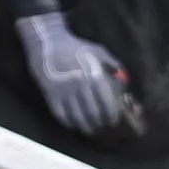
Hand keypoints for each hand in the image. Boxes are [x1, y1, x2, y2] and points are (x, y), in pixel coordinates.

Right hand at [16, 12, 128, 134]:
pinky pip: (61, 114)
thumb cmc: (74, 46)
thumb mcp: (97, 50)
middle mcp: (80, 85)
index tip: (113, 120)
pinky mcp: (50, 94)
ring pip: (78, 117)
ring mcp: (64, 90)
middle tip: (102, 126)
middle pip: (94, 114)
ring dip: (86, 126)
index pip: (107, 104)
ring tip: (90, 128)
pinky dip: (69, 123)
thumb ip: (112, 64)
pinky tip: (73, 123)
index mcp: (94, 76)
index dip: (112, 116)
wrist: (46, 40)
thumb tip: (123, 78)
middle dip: (100, 123)